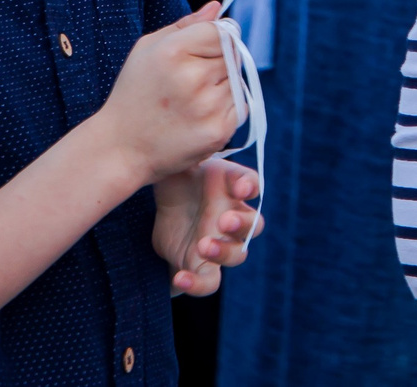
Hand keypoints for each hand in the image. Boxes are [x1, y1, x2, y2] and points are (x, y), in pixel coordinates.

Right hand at [101, 3, 239, 187]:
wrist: (121, 148)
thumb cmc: (134, 94)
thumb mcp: (147, 49)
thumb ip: (185, 25)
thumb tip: (216, 7)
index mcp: (173, 52)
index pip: (221, 31)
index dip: (214, 39)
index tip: (201, 51)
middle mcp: (192, 78)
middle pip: (232, 55)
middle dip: (217, 63)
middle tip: (191, 79)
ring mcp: (207, 107)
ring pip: (238, 81)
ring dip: (222, 86)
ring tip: (192, 99)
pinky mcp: (218, 131)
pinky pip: (241, 106)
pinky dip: (227, 108)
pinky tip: (200, 115)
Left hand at [152, 156, 262, 295]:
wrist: (163, 207)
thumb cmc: (179, 177)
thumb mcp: (181, 160)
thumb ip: (190, 151)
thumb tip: (190, 132)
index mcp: (231, 186)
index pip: (251, 184)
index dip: (250, 187)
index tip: (241, 187)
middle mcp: (232, 216)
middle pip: (253, 225)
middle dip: (242, 224)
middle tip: (224, 219)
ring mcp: (220, 243)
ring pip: (238, 255)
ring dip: (225, 252)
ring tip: (202, 245)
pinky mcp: (202, 266)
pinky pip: (208, 282)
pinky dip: (196, 284)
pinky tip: (179, 277)